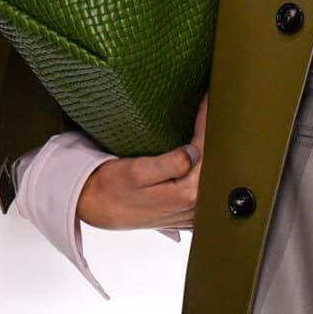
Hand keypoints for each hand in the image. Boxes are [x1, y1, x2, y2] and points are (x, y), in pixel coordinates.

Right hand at [78, 90, 206, 229]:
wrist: (98, 207)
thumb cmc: (112, 186)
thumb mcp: (135, 172)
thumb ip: (169, 164)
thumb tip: (194, 151)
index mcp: (187, 192)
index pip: (206, 149)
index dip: (207, 123)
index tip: (209, 100)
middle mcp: (194, 204)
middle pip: (215, 164)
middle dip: (214, 137)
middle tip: (215, 108)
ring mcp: (192, 212)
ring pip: (212, 178)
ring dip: (213, 154)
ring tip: (211, 127)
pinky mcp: (187, 213)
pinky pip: (205, 190)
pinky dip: (206, 172)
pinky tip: (202, 156)